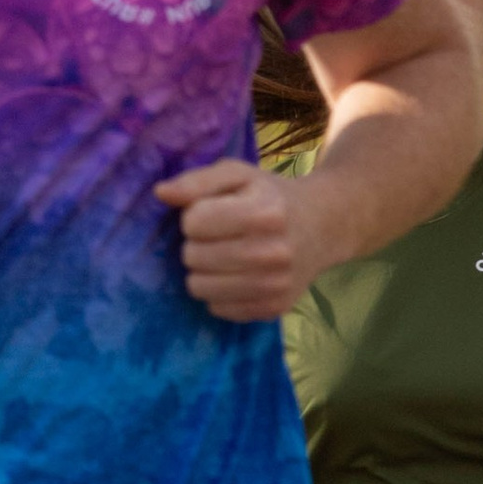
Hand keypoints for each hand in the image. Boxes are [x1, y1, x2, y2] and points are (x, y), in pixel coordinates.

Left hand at [156, 160, 312, 322]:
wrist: (322, 225)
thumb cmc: (270, 195)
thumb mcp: (237, 174)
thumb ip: (197, 181)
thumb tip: (161, 193)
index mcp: (264, 214)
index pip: (193, 223)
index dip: (195, 215)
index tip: (214, 212)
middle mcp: (274, 253)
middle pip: (193, 257)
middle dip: (196, 244)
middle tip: (218, 236)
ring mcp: (276, 285)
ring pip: (200, 288)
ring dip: (203, 271)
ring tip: (223, 256)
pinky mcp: (274, 308)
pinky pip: (218, 309)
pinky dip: (219, 293)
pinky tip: (236, 275)